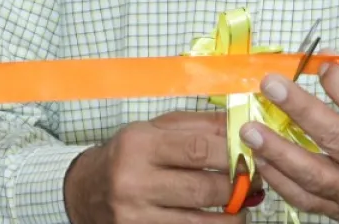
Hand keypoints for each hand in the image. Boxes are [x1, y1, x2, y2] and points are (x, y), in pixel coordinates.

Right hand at [63, 111, 241, 223]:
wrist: (84, 192)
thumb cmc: (128, 155)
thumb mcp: (155, 129)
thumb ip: (199, 125)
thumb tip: (243, 126)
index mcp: (139, 145)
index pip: (198, 150)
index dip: (233, 154)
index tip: (253, 153)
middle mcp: (133, 182)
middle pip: (202, 189)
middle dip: (237, 187)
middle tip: (254, 182)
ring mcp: (135, 216)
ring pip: (199, 222)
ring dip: (232, 215)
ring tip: (244, 205)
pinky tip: (222, 220)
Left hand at [246, 48, 338, 223]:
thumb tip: (336, 57)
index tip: (322, 66)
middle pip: (336, 138)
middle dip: (299, 108)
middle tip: (271, 85)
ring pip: (314, 174)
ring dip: (277, 149)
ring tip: (250, 128)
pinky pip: (305, 198)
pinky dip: (279, 179)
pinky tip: (261, 157)